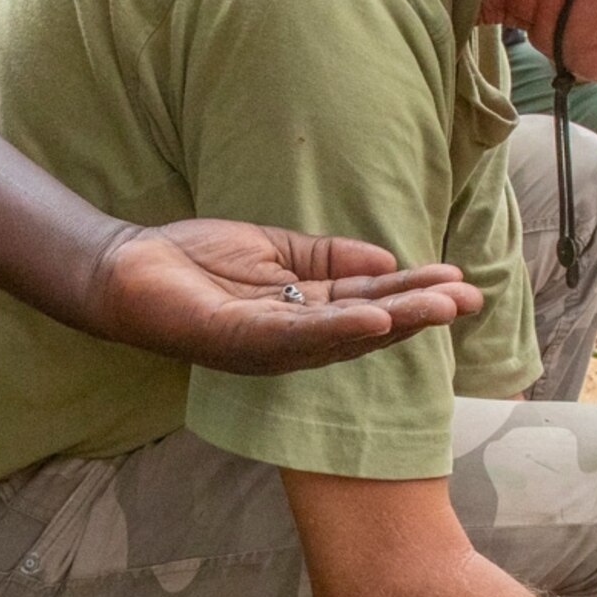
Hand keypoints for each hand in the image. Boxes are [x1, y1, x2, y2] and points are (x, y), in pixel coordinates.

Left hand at [90, 220, 483, 374]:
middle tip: (469, 300)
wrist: (127, 268)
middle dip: (419, 313)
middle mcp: (293, 339)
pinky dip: (338, 328)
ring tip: (437, 307)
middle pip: (367, 326)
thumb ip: (328, 258)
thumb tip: (386, 260)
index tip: (460, 283)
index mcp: (303, 316)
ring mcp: (267, 345)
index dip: (414, 295)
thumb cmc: (194, 262)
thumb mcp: (276, 251)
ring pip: (342, 335)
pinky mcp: (238, 341)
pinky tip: (374, 317)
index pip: (369, 304)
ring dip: (394, 322)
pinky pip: (296, 336)